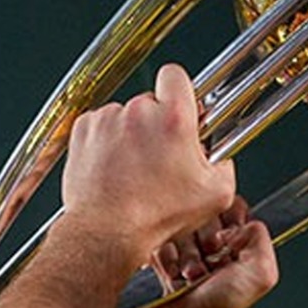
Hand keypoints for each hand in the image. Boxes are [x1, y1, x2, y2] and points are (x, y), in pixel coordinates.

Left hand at [63, 63, 234, 259]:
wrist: (106, 232)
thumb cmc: (152, 216)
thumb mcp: (213, 195)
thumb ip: (224, 166)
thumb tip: (221, 161)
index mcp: (172, 118)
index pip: (176, 75)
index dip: (179, 91)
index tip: (182, 108)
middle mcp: (137, 112)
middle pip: (150, 101)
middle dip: (156, 123)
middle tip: (160, 154)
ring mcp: (106, 120)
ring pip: (123, 116)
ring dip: (129, 134)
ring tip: (132, 168)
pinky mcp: (83, 132)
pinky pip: (98, 127)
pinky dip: (104, 143)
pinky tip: (112, 168)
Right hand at [140, 198, 278, 307]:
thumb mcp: (261, 274)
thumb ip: (261, 237)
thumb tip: (243, 220)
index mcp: (238, 245)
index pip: (229, 207)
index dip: (224, 222)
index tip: (223, 242)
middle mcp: (212, 246)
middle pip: (201, 215)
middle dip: (201, 242)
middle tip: (206, 266)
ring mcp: (185, 251)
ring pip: (177, 227)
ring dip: (182, 254)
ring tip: (189, 277)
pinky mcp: (161, 258)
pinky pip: (156, 240)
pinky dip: (164, 259)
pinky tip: (172, 277)